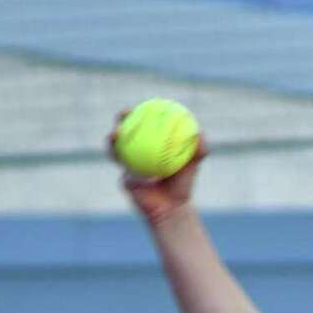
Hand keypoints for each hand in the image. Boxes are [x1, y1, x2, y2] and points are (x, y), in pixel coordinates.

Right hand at [108, 110, 207, 226]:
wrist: (173, 208)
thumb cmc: (183, 185)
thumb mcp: (193, 165)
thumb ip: (199, 149)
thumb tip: (200, 132)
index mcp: (149, 145)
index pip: (141, 123)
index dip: (139, 112)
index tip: (141, 104)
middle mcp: (136, 152)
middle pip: (123, 130)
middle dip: (120, 119)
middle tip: (124, 114)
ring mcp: (127, 166)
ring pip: (114, 149)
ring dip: (111, 140)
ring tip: (115, 135)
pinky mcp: (124, 180)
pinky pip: (123, 171)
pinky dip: (121, 161)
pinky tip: (122, 156)